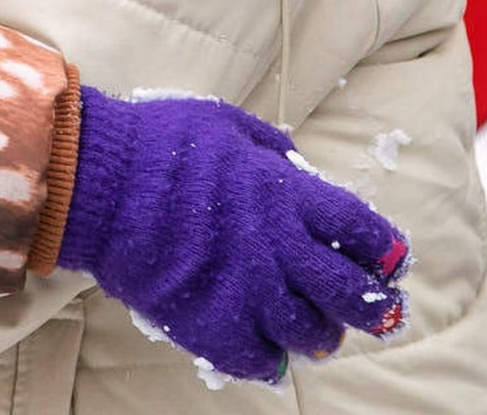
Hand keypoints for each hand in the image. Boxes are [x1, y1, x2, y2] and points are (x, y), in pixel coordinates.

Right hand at [55, 90, 407, 384]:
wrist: (96, 184)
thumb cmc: (157, 143)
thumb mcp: (226, 125)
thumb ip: (271, 151)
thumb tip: (297, 167)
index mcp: (286, 195)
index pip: (362, 230)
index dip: (385, 250)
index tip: (390, 261)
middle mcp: (277, 249)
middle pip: (350, 293)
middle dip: (374, 306)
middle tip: (376, 310)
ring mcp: (246, 292)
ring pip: (311, 333)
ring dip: (321, 334)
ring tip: (318, 332)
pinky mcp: (212, 327)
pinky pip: (261, 361)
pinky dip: (271, 359)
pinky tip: (268, 349)